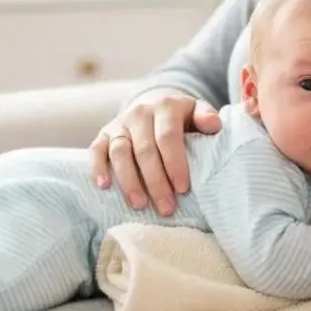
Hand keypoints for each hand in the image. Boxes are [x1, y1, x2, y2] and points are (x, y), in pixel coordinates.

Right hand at [90, 89, 221, 215]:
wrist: (155, 102)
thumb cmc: (181, 117)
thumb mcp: (197, 110)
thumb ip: (206, 116)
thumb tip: (214, 124)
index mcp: (165, 106)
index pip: (168, 137)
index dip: (175, 164)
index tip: (183, 189)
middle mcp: (140, 112)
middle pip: (145, 149)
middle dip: (155, 181)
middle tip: (166, 208)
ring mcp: (120, 123)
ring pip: (120, 152)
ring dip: (129, 181)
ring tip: (140, 205)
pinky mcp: (104, 133)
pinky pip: (96, 150)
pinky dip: (98, 167)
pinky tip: (104, 187)